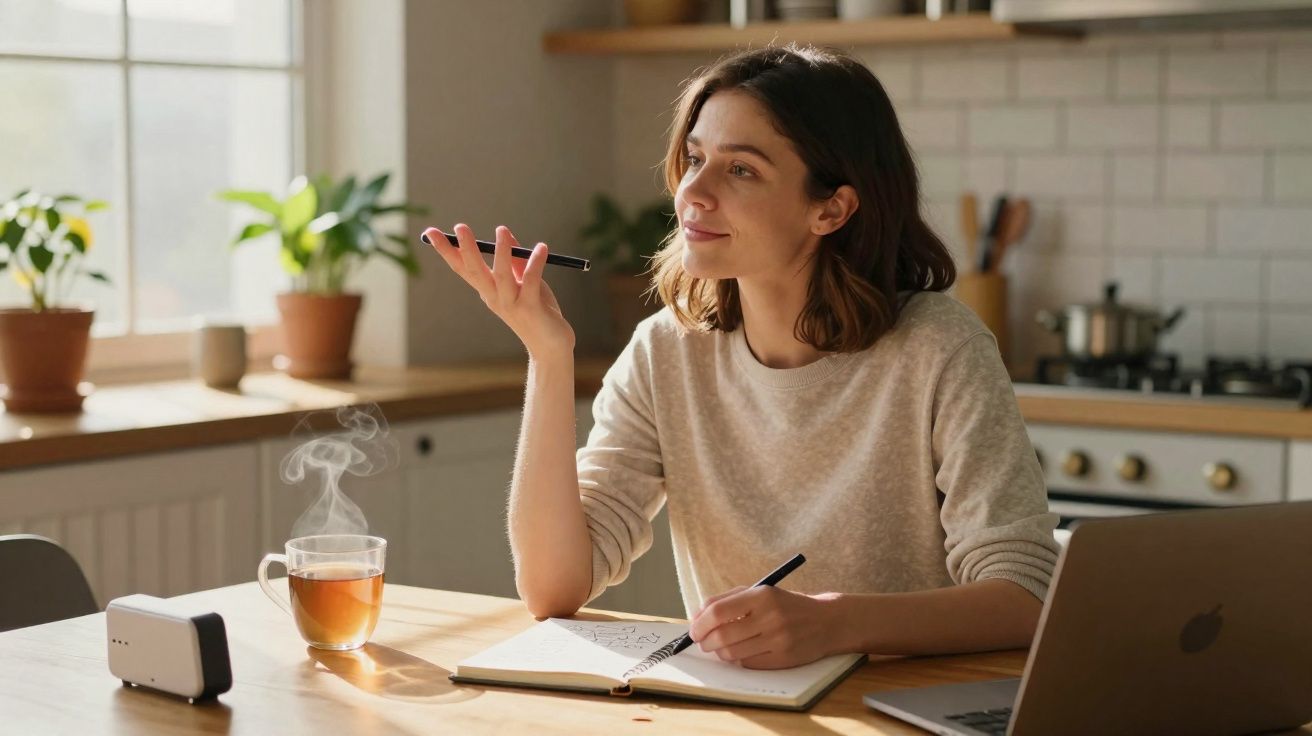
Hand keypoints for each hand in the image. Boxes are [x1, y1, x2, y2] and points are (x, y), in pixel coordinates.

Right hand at [425, 224, 574, 359]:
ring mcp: (511, 304)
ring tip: (502, 229)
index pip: (462, 267)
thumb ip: (516, 260)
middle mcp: (494, 297)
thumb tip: (505, 234)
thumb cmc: (537, 312)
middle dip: (466, 249)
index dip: (447, 250)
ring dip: (501, 252)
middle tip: (459, 227)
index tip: (431, 232)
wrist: (551, 346)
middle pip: (475, 271)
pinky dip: (536, 263)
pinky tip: (542, 248)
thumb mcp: (523, 282)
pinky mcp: (530, 308)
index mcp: (488, 290)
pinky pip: (531, 280)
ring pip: (502, 275)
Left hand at [689, 586, 845, 669]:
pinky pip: (747, 664)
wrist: (827, 621)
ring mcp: (778, 640)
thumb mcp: (761, 592)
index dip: (700, 623)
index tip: (694, 629)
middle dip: (705, 641)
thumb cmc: (786, 605)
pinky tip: (743, 650)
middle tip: (703, 641)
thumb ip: (727, 600)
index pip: (718, 611)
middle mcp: (770, 617)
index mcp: (762, 595)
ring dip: (720, 652)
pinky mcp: (783, 659)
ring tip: (721, 646)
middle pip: (722, 636)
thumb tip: (697, 616)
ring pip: (732, 653)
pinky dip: (739, 659)